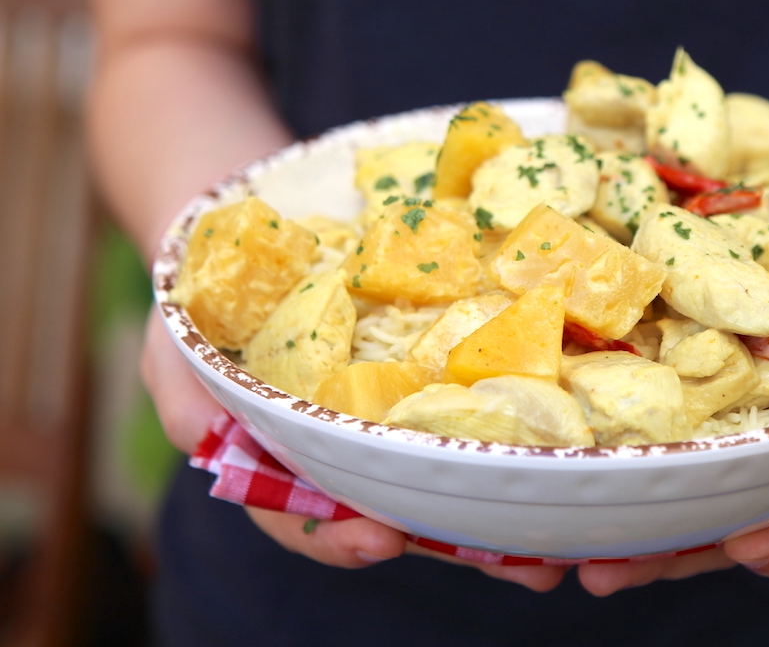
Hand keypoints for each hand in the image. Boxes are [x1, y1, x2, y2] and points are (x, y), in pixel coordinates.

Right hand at [141, 313, 567, 589]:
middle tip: (529, 569)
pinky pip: (474, 404)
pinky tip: (561, 446)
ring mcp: (394, 415)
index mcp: (284, 464)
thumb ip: (187, 404)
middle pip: (403, 511)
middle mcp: (347, 452)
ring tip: (563, 535)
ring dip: (506, 506)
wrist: (251, 231)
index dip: (342, 538)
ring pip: (449, 472)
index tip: (382, 538)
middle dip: (463, 545)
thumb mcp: (172, 351)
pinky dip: (515, 430)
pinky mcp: (434, 372)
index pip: (308, 522)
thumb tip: (208, 440)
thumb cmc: (201, 302)